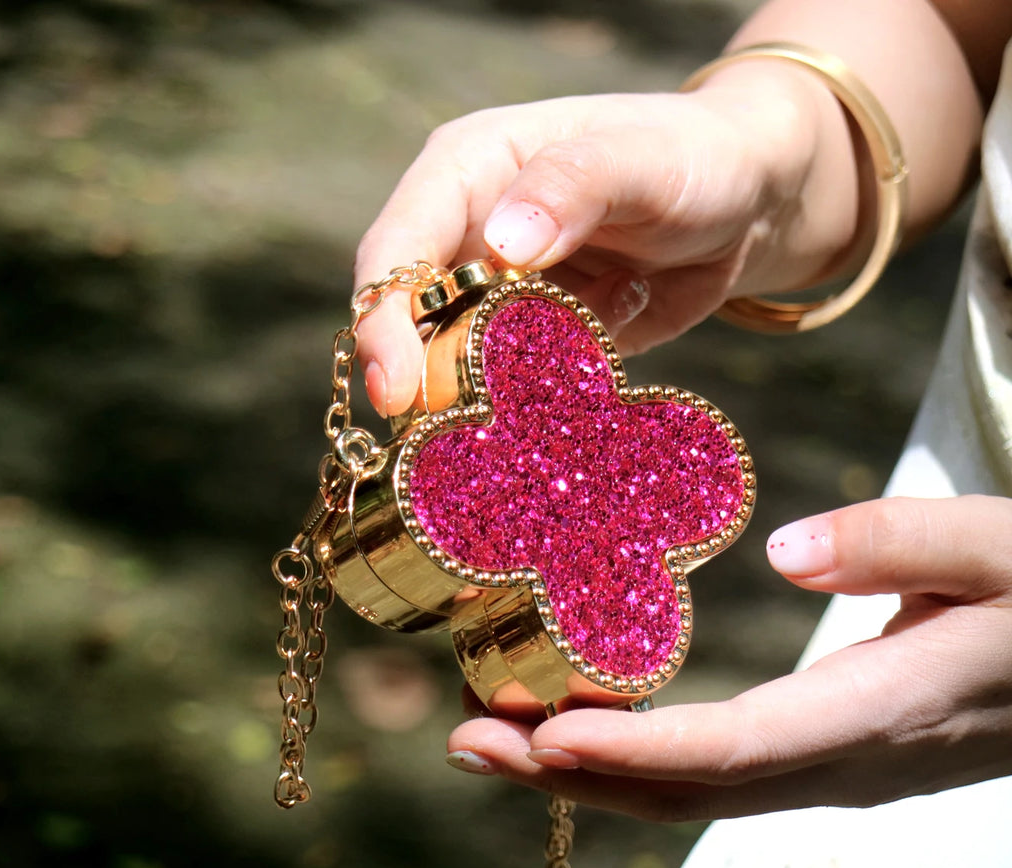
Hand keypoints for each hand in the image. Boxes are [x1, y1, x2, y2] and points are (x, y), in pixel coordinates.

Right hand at [353, 65, 859, 414]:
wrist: (747, 203)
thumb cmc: (692, 158)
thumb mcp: (643, 158)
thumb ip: (575, 185)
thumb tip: (503, 241)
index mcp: (469, 172)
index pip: (397, 249)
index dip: (384, 322)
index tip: (394, 392)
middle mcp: (468, 235)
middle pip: (410, 321)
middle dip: (419, 383)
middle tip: (445, 445)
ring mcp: (498, 296)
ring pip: (453, 365)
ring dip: (472, 408)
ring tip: (514, 437)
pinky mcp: (530, 342)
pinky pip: (509, 388)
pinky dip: (524, 412)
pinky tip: (559, 416)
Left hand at [446, 495, 1011, 820]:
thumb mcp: (1006, 547)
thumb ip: (903, 542)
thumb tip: (782, 551)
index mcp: (890, 712)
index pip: (739, 750)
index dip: (635, 749)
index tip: (540, 736)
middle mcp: (850, 763)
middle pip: (689, 789)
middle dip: (570, 777)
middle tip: (467, 739)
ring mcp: (839, 771)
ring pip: (695, 791)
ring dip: (588, 774)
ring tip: (492, 737)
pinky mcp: (834, 754)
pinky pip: (717, 772)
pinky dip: (637, 757)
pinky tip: (583, 726)